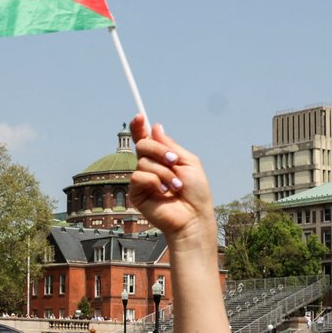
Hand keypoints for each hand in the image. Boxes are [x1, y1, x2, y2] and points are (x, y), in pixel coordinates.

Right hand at [126, 116, 215, 248]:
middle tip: (174, 161)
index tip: (139, 116)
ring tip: (175, 186)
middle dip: (159, 150)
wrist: (193, 216)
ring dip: (164, 172)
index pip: (146, 139)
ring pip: (143, 162)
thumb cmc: (195, 192)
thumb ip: (171, 146)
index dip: (140, 127)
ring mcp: (142, 180)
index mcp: (162, 158)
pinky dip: (155, 182)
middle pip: (142, 145)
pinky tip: (164, 193)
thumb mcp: (189, 162)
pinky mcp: (136, 193)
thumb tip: (155, 127)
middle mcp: (150, 167)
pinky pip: (139, 176)